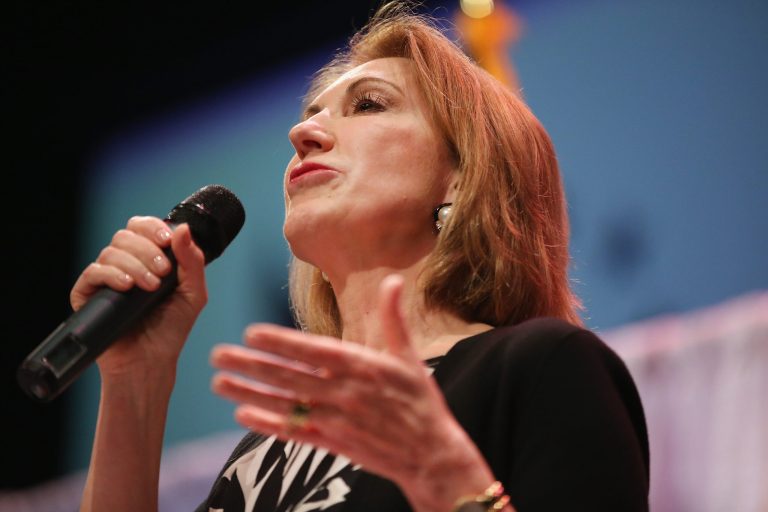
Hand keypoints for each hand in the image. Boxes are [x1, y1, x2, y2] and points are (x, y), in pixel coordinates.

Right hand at [70, 216, 206, 377]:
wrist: (151, 362)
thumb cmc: (171, 329)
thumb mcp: (193, 293)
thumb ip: (192, 261)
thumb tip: (184, 228)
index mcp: (147, 259)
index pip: (141, 227)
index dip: (152, 227)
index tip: (167, 240)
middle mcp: (124, 265)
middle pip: (125, 236)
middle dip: (147, 250)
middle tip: (163, 273)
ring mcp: (104, 280)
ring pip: (111, 252)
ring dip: (135, 265)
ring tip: (151, 287)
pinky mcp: (87, 296)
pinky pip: (92, 272)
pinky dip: (111, 274)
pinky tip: (127, 286)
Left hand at [210, 274, 497, 511]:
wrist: (430, 453)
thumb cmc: (419, 400)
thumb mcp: (409, 357)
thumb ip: (394, 318)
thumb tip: (393, 280)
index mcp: (363, 367)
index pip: (314, 351)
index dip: (281, 342)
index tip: (251, 332)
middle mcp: (345, 393)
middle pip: (290, 377)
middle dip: (251, 364)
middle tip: (218, 354)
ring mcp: (336, 421)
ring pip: (285, 405)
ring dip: (249, 393)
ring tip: (219, 382)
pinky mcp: (334, 443)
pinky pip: (295, 433)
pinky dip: (268, 425)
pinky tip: (243, 415)